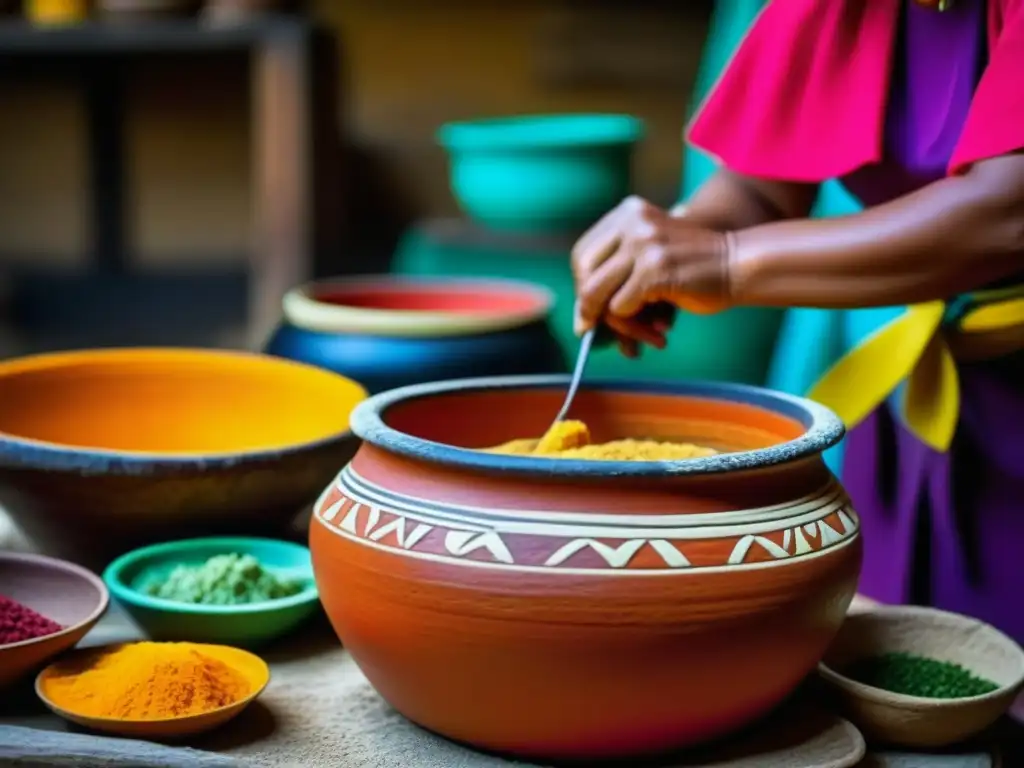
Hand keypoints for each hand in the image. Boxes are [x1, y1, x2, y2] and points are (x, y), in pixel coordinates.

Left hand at [571, 196, 733, 355]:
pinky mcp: (653, 269)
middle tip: (601, 331)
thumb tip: (580, 322)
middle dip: (590, 308)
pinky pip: (620, 308)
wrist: (740, 265)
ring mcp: (642, 243)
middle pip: (584, 273)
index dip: (583, 286)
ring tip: (640, 338)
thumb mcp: (652, 257)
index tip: (589, 312)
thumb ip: (617, 277)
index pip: (583, 254)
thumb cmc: (697, 269)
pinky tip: (659, 331)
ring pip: (598, 295)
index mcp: (628, 212)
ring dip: (616, 324)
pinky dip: (634, 325)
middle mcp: (632, 222)